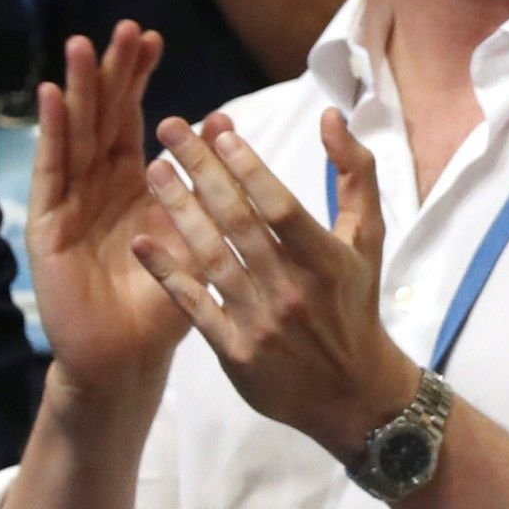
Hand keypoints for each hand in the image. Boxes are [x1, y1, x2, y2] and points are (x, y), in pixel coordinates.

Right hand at [25, 25, 180, 403]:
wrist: (128, 355)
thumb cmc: (168, 300)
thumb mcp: (198, 237)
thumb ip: (207, 189)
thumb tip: (225, 126)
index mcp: (136, 185)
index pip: (135, 119)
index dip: (140, 80)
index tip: (153, 37)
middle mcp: (99, 187)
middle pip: (103, 117)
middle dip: (112, 73)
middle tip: (124, 27)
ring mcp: (71, 202)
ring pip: (75, 134)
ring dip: (79, 90)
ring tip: (82, 45)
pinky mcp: (49, 224)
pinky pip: (52, 170)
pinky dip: (53, 132)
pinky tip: (54, 98)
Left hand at [131, 108, 412, 457]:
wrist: (351, 391)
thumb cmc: (355, 302)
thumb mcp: (368, 239)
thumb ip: (355, 175)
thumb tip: (330, 117)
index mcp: (328, 259)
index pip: (281, 206)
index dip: (248, 167)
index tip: (218, 130)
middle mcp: (292, 288)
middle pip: (238, 222)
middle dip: (201, 171)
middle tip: (171, 129)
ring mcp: (260, 321)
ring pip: (210, 257)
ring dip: (176, 210)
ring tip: (152, 170)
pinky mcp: (234, 351)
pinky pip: (193, 305)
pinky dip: (166, 272)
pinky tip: (140, 241)